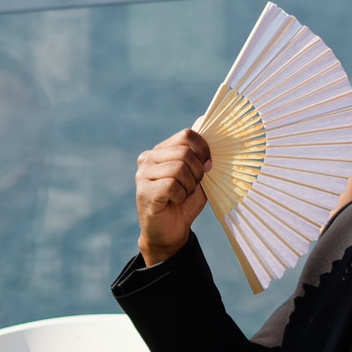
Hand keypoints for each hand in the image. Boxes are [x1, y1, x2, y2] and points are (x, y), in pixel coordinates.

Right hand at [136, 127, 212, 265]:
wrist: (170, 232)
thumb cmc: (185, 202)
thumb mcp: (197, 175)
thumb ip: (199, 152)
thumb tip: (203, 118)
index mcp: (161, 151)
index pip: (187, 135)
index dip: (204, 149)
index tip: (208, 166)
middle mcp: (148, 158)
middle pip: (185, 152)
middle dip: (198, 172)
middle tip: (194, 186)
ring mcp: (143, 175)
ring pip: (179, 169)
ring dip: (190, 186)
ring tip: (182, 195)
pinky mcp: (144, 191)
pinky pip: (172, 185)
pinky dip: (181, 195)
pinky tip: (174, 202)